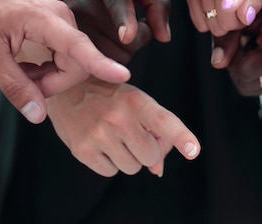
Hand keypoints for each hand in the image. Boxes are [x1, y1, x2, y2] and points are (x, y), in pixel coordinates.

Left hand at [0, 0, 129, 122]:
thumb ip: (15, 86)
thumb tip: (37, 115)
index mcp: (44, 20)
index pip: (79, 46)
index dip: (101, 64)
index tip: (122, 75)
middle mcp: (62, 17)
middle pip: (77, 63)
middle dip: (54, 82)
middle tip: (24, 82)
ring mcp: (64, 19)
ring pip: (73, 61)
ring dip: (51, 75)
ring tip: (22, 70)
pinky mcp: (61, 24)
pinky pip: (68, 54)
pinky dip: (51, 66)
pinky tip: (30, 64)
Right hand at [30, 0, 170, 63]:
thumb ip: (157, 5)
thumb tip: (164, 38)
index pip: (115, 0)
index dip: (123, 19)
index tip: (127, 36)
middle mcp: (84, 1)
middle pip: (123, 40)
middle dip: (139, 39)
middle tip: (135, 26)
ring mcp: (70, 23)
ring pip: (112, 55)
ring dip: (125, 50)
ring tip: (120, 32)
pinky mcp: (64, 40)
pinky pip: (96, 63)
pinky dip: (109, 58)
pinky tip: (107, 41)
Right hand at [47, 77, 199, 176]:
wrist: (67, 89)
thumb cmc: (110, 96)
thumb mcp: (136, 103)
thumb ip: (155, 132)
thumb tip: (157, 169)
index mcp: (137, 101)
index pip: (164, 121)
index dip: (181, 137)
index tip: (194, 151)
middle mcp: (118, 117)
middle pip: (151, 155)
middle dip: (147, 150)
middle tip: (133, 134)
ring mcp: (99, 134)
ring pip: (132, 167)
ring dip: (128, 157)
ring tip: (114, 136)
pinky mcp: (81, 150)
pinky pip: (110, 172)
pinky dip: (109, 163)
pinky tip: (100, 143)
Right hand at [185, 0, 261, 36]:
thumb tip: (245, 17)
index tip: (229, 6)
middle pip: (224, 13)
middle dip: (237, 21)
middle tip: (243, 10)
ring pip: (212, 21)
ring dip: (224, 23)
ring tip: (232, 8)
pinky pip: (200, 21)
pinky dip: (210, 22)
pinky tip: (218, 11)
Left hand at [210, 0, 261, 95]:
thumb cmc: (254, 13)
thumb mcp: (236, 17)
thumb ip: (225, 38)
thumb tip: (218, 63)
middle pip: (248, 71)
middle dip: (235, 60)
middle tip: (240, 42)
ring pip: (248, 84)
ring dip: (240, 69)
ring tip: (249, 48)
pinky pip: (252, 88)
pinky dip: (246, 77)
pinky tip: (255, 59)